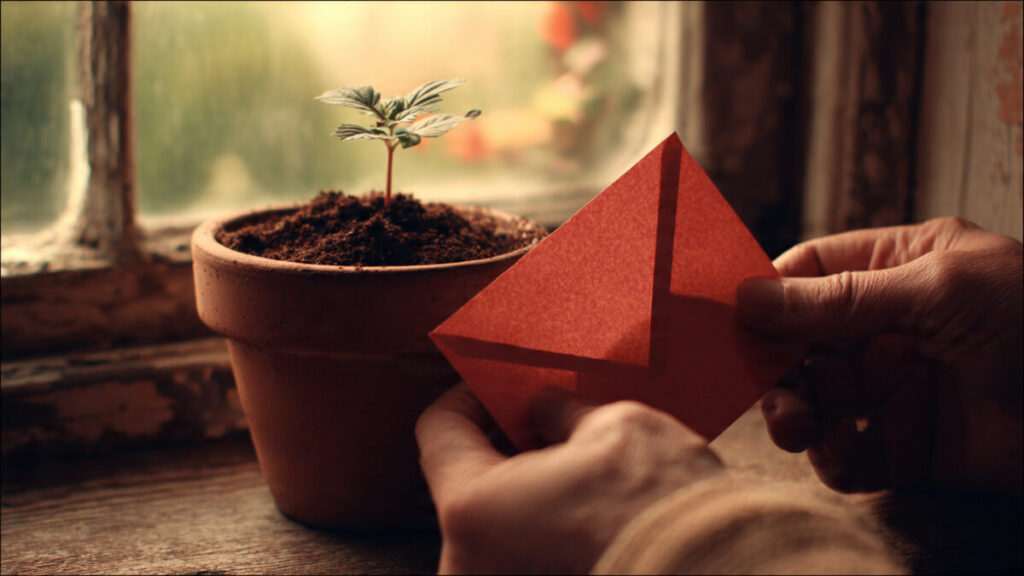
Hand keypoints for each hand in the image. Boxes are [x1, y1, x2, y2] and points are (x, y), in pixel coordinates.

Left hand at [415, 385, 723, 573]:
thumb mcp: (610, 426)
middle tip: (539, 422)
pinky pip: (518, 558)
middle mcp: (468, 566)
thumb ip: (558, 414)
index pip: (439, 432)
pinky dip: (540, 535)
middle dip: (501, 450)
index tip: (496, 388)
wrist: (725, 572)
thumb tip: (543, 410)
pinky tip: (585, 515)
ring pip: (494, 531)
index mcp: (471, 509)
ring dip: (523, 497)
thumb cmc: (664, 506)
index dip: (468, 398)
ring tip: (572, 469)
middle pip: (464, 486)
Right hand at [738, 217, 1021, 492]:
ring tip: (799, 427)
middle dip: (776, 367)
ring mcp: (897, 388)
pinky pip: (850, 452)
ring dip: (796, 414)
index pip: (807, 274)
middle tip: (770, 392)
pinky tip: (850, 453)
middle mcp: (888, 326)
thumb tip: (748, 295)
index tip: (726, 323)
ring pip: (816, 400)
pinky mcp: (909, 447)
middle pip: (799, 343)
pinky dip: (838, 457)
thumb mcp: (937, 289)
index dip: (763, 296)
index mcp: (897, 267)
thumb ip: (839, 298)